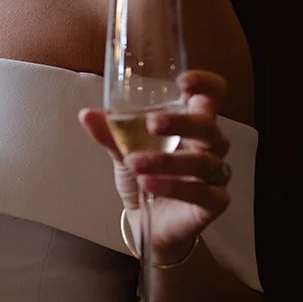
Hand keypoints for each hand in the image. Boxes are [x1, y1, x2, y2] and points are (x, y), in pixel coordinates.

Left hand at [79, 69, 232, 263]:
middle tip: (152, 122)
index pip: (213, 95)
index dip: (205, 84)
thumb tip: (87, 114)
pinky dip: (174, 187)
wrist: (145, 220)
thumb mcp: (123, 151)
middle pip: (208, 125)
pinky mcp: (215, 201)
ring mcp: (216, 173)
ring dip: (166, 161)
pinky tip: (149, 185)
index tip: (183, 81)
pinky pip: (202, 192)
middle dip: (181, 122)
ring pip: (202, 161)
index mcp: (192, 122)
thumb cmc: (143, 175)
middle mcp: (210, 145)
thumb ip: (110, 133)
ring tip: (134, 163)